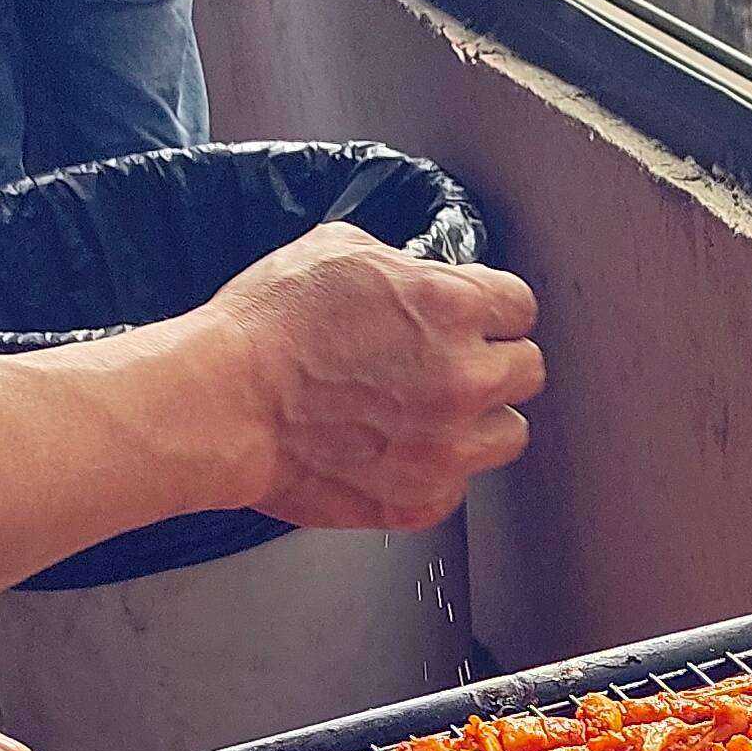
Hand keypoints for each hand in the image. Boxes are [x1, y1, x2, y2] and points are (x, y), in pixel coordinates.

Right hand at [192, 225, 543, 530]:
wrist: (224, 401)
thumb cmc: (267, 329)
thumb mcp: (338, 251)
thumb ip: (401, 267)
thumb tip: (414, 278)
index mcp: (452, 307)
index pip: (519, 306)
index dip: (494, 310)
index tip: (479, 320)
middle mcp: (463, 378)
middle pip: (527, 370)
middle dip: (493, 363)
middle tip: (452, 366)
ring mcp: (447, 446)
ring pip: (509, 435)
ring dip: (479, 423)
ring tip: (431, 415)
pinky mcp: (420, 499)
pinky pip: (457, 487)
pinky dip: (432, 471)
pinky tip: (393, 451)